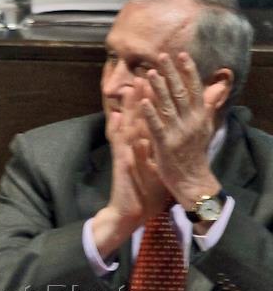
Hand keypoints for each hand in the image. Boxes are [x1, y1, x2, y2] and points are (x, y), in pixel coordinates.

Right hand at [92, 87, 167, 257]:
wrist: (131, 212)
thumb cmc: (147, 192)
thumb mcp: (158, 168)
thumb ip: (161, 151)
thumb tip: (172, 138)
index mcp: (143, 148)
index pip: (148, 121)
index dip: (153, 104)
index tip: (160, 86)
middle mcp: (132, 147)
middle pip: (135, 118)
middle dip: (140, 98)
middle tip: (144, 77)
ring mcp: (125, 154)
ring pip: (125, 126)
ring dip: (127, 109)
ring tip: (131, 90)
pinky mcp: (121, 165)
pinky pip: (121, 146)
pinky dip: (120, 133)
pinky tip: (119, 120)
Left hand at [139, 52, 221, 208]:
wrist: (193, 181)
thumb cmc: (195, 152)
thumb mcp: (205, 128)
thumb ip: (206, 107)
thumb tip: (215, 89)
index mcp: (200, 117)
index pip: (196, 89)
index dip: (189, 71)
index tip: (182, 54)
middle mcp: (191, 122)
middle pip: (181, 93)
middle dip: (171, 73)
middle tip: (162, 56)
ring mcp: (178, 133)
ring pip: (168, 106)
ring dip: (159, 88)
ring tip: (150, 72)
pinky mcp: (164, 145)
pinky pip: (156, 126)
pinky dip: (150, 112)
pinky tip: (142, 100)